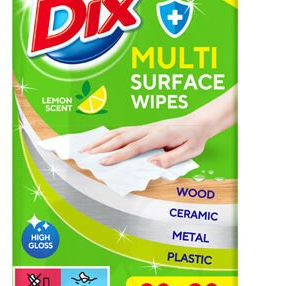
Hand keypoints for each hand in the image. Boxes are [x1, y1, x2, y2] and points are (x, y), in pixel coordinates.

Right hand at [80, 115, 208, 167]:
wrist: (198, 122)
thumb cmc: (194, 138)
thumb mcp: (189, 151)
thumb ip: (170, 158)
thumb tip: (151, 163)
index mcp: (160, 135)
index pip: (135, 147)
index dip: (118, 155)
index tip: (104, 162)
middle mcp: (149, 129)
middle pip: (121, 137)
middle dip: (102, 146)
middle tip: (86, 154)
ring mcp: (145, 127)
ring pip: (119, 132)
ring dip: (102, 139)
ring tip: (86, 147)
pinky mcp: (143, 128)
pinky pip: (123, 131)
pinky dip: (109, 136)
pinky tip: (100, 142)